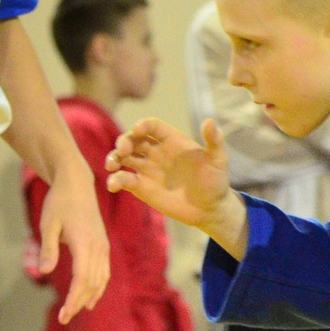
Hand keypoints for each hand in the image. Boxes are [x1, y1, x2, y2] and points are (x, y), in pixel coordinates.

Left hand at [36, 163, 111, 321]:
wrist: (77, 184)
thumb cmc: (58, 202)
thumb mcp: (47, 224)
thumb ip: (47, 248)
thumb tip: (43, 272)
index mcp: (84, 242)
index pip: (82, 279)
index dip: (74, 299)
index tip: (64, 315)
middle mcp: (98, 246)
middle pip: (92, 283)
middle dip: (78, 303)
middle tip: (64, 318)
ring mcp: (103, 246)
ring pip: (100, 279)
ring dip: (89, 297)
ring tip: (75, 312)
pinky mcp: (103, 245)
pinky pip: (104, 272)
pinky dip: (98, 287)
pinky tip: (90, 299)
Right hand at [107, 119, 247, 253]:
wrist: (209, 209)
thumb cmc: (215, 182)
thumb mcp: (218, 160)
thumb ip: (214, 141)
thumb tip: (210, 121)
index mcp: (172, 140)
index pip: (152, 126)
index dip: (143, 125)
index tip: (138, 130)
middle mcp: (156, 152)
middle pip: (133, 139)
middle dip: (123, 141)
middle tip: (122, 150)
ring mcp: (147, 169)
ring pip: (123, 157)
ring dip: (113, 158)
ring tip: (111, 166)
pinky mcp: (141, 187)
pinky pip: (124, 179)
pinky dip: (115, 180)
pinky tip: (113, 185)